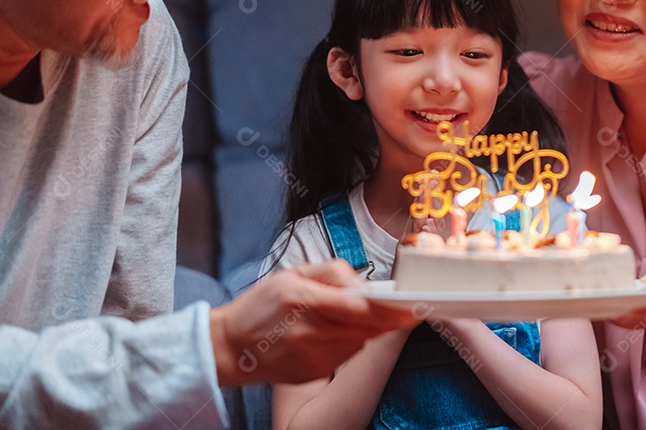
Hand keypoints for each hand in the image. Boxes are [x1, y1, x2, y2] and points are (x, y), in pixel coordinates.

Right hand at [210, 259, 415, 385]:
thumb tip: (364, 284)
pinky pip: (345, 356)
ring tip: (354, 318)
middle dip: (387, 318)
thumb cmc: (262, 305)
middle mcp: (309, 331)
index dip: (390, 308)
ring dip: (367, 330)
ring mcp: (311, 356)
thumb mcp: (292, 274)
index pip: (359, 307)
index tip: (413, 307)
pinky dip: (349, 343)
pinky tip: (335, 334)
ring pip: (359, 342)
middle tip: (405, 310)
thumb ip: (332, 274)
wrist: (230, 347)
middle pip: (365, 327)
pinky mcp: (312, 373)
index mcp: (303, 299)